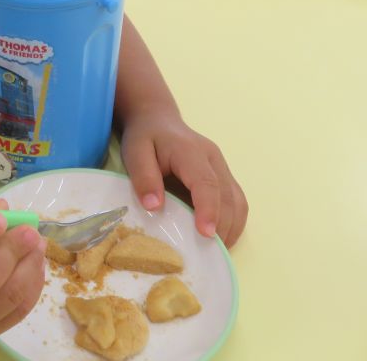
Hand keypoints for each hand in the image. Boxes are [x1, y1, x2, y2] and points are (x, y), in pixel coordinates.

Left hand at [121, 115, 247, 247]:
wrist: (157, 119)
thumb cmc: (145, 137)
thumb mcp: (135, 152)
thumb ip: (144, 177)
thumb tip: (154, 207)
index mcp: (190, 152)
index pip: (206, 183)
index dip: (209, 210)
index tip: (206, 234)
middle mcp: (213, 159)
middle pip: (228, 196)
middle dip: (223, 227)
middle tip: (211, 254)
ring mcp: (222, 166)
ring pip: (238, 200)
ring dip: (232, 228)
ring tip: (217, 252)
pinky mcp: (224, 175)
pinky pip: (236, 201)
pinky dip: (233, 221)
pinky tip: (220, 237)